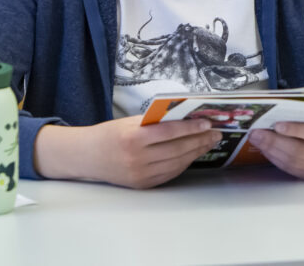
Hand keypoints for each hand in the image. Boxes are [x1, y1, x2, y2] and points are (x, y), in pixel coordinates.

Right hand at [34, 115, 222, 188]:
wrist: (87, 156)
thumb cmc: (111, 134)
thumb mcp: (131, 122)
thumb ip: (156, 122)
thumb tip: (187, 118)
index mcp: (133, 138)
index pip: (169, 132)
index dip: (191, 128)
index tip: (207, 123)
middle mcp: (136, 158)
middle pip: (177, 149)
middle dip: (200, 140)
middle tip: (215, 133)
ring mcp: (140, 174)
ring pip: (176, 163)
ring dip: (196, 152)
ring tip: (208, 142)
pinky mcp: (142, 185)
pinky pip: (169, 174)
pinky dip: (184, 163)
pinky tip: (193, 154)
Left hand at [247, 118, 303, 179]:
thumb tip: (280, 112)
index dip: (295, 129)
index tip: (277, 125)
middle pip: (299, 151)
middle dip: (274, 141)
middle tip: (257, 133)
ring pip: (292, 162)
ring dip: (271, 151)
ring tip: (258, 140)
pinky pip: (291, 170)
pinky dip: (276, 160)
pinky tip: (266, 150)